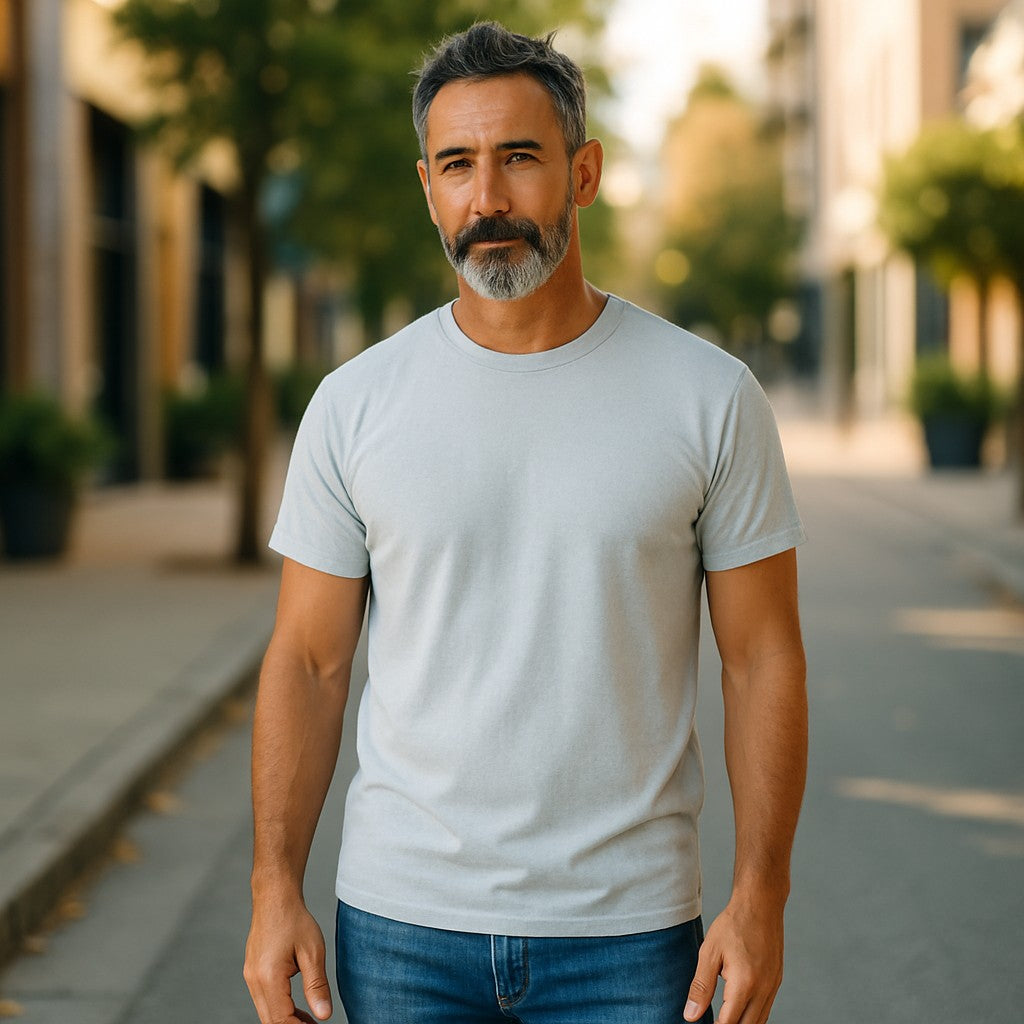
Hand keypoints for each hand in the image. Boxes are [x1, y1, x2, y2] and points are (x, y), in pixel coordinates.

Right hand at [244, 896, 332, 1023]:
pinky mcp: (253, 973)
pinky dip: (280, 1009)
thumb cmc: (294, 919)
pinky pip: (265, 1000)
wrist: (275, 898)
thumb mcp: (313, 951)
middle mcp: (255, 981)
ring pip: (266, 1013)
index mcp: (269, 977)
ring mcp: (251, 977)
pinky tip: (298, 1010)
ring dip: (286, 1020)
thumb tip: (324, 1015)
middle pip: (271, 1020)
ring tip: (310, 1022)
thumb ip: (317, 985)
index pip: (282, 1019)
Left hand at [683, 896, 784, 1023]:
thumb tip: (691, 1016)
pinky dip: (753, 1015)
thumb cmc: (733, 924)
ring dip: (742, 1023)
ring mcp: (773, 986)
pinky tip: (739, 1009)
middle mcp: (763, 990)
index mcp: (744, 984)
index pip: (728, 1023)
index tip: (702, 1023)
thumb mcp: (710, 952)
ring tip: (723, 1017)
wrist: (761, 904)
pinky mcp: (777, 981)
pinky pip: (766, 1008)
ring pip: (759, 1021)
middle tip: (712, 1021)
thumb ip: (701, 987)